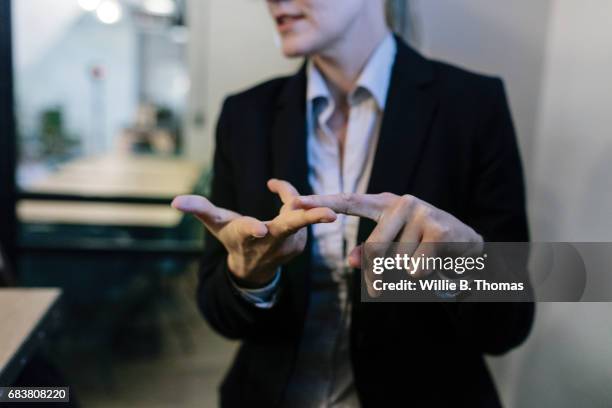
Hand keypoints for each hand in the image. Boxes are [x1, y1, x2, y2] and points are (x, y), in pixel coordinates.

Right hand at [172, 179, 335, 285]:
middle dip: (310, 219)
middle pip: (291, 227)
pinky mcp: (300, 243)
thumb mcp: (214, 223)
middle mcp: (270, 242)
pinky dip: (298, 204)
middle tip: (331, 214)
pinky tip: (287, 202)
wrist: (253, 267)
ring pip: (298, 211)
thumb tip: (174, 201)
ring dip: (291, 198)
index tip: (259, 229)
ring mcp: (289, 245)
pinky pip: (303, 214)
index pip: (248, 231)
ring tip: (277, 189)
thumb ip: (198, 208)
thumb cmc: (232, 238)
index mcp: (247, 236)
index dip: (252, 229)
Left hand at [295, 193, 482, 277]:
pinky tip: (439, 262)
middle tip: (388, 282)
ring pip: (396, 262)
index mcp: (385, 203)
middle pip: (373, 249)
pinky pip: (416, 268)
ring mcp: (421, 212)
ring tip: (425, 261)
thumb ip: (370, 254)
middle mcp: (401, 202)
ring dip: (407, 273)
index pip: (348, 202)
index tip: (293, 203)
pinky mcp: (438, 228)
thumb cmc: (423, 247)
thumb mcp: (394, 248)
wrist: (469, 248)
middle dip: (379, 274)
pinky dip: (425, 275)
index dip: (320, 202)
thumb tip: (352, 262)